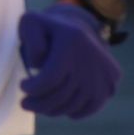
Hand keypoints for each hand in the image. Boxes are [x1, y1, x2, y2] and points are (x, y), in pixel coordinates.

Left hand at [18, 4, 121, 120]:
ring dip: (52, 110)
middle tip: (25, 103)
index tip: (22, 86)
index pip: (50, 78)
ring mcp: (103, 72)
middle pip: (61, 95)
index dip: (33, 88)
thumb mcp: (30, 22)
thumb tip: (40, 64)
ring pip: (73, 105)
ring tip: (39, 105)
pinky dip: (73, 112)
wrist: (80, 26)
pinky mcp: (111, 82)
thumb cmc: (47, 29)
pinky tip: (61, 107)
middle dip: (38, 104)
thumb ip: (29, 39)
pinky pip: (90, 108)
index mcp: (72, 40)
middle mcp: (91, 57)